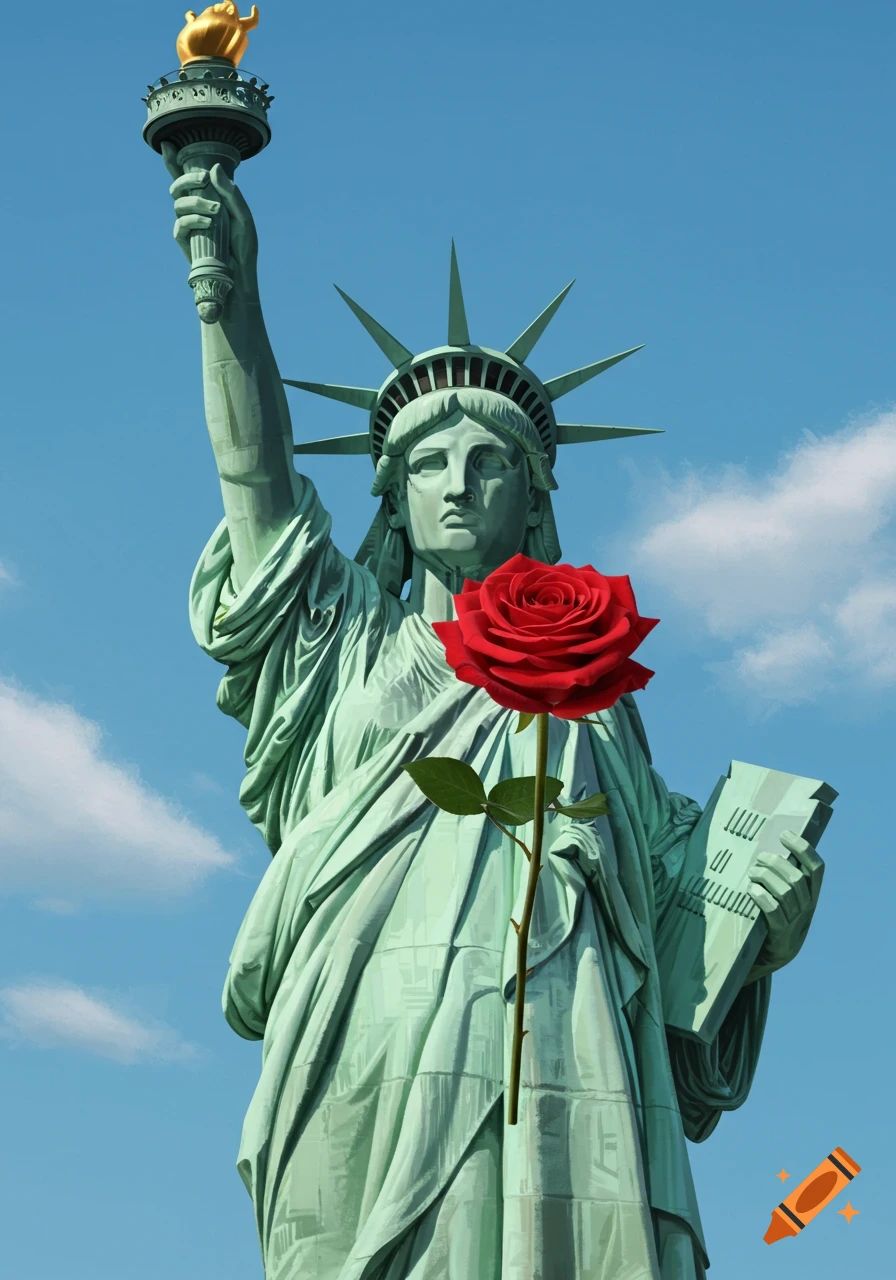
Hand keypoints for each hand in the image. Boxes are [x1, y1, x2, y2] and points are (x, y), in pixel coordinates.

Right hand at [161, 140, 258, 296]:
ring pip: (178, 202)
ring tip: (215, 212)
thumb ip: (231, 194)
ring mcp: (189, 225)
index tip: (166, 145)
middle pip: (177, 186)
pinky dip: (192, 220)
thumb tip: (213, 168)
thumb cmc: (243, 248)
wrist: (240, 276)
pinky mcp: (185, 241)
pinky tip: (207, 224)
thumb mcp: (243, 218)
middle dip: (187, 178)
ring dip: (196, 201)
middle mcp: (195, 210)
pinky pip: (179, 224)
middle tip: (203, 179)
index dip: (172, 162)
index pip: (187, 178)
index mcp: (209, 200)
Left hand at [745, 831, 824, 976]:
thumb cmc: (769, 920)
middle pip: (797, 878)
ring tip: (752, 872)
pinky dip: (762, 898)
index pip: (817, 869)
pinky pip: (774, 913)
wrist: (766, 959)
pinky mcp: (779, 936)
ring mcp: (795, 924)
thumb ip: (779, 879)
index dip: (803, 849)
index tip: (785, 835)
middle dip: (777, 863)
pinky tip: (751, 890)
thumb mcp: (782, 900)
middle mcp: (807, 909)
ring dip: (767, 878)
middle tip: (759, 858)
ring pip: (786, 893)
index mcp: (811, 897)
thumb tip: (764, 848)